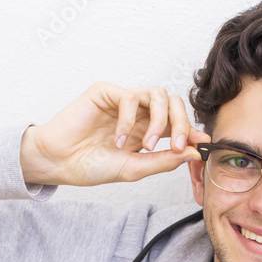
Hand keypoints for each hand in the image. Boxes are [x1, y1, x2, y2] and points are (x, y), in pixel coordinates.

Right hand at [20, 82, 209, 185]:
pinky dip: (129, 121)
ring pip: (158, 94)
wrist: (58, 163)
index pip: (177, 123)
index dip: (191, 131)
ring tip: (144, 146)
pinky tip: (118, 139)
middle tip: (177, 146)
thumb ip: (163, 160)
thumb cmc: (91, 167)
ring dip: (158, 121)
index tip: (203, 144)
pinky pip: (131, 98)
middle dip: (181, 124)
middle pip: (173, 103)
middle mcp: (139, 113)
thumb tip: (194, 152)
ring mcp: (123, 101)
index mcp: (147, 131)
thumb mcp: (134, 169)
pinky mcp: (106, 92)